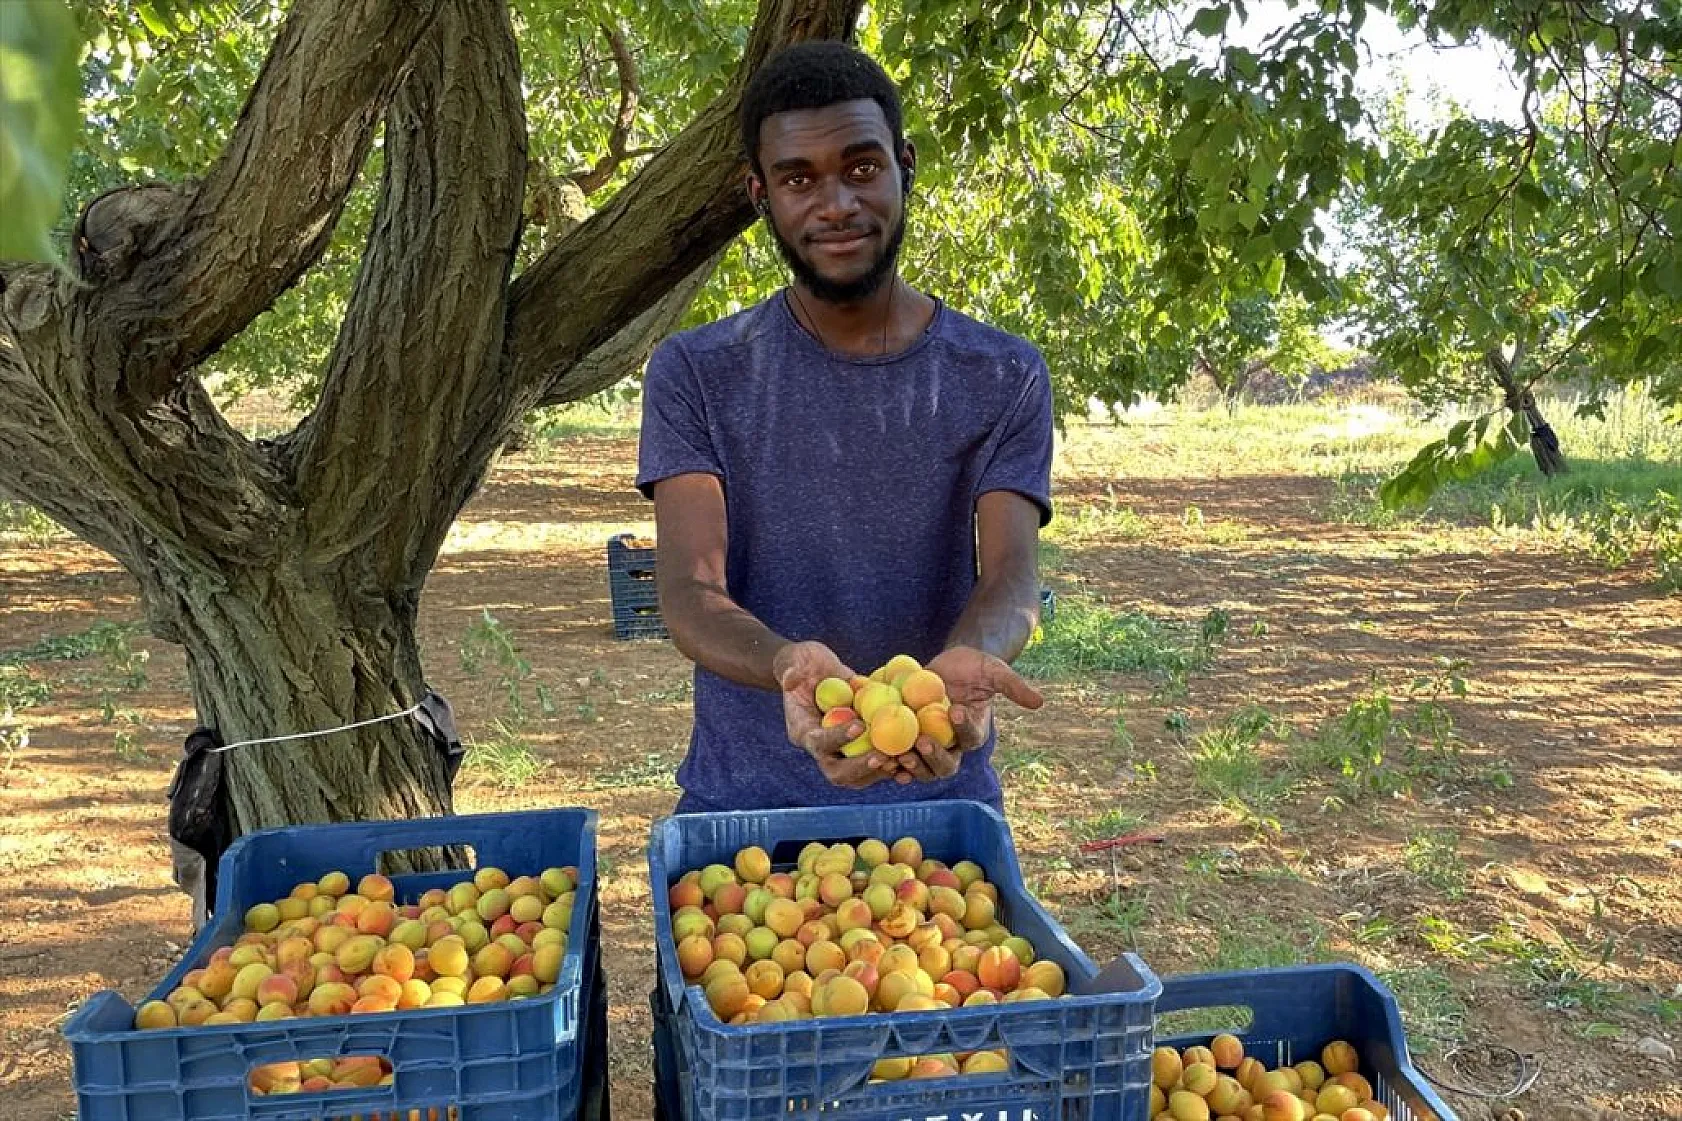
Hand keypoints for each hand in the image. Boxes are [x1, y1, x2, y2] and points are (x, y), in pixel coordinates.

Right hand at [773, 641, 906, 788]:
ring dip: (879, 771)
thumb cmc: (802, 663)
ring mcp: (839, 751)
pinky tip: (911, 757)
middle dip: (861, 767)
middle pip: (837, 773)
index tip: (859, 724)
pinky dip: (891, 766)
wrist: (814, 670)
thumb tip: (792, 678)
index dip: (837, 738)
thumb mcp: (793, 659)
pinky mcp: (857, 747)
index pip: (818, 743)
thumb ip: (791, 668)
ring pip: (858, 776)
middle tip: (885, 756)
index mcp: (803, 730)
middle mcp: (820, 747)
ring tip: (902, 759)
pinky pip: (874, 765)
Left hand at [894, 646, 1044, 780]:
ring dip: (910, 766)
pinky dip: (890, 762)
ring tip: (897, 757)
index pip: (970, 737)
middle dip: (932, 758)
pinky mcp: (906, 741)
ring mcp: (928, 746)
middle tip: (919, 743)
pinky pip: (899, 758)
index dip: (964, 728)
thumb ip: (1013, 686)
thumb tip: (1039, 702)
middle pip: (945, 765)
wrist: (948, 665)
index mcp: (973, 732)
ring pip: (921, 768)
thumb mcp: (995, 671)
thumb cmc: (975, 668)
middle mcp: (951, 746)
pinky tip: (879, 759)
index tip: (955, 710)